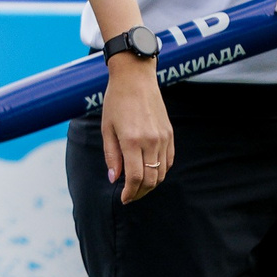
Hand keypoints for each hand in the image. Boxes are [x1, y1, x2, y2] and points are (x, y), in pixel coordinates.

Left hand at [100, 53, 174, 203]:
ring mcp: (163, 138)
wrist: (135, 78)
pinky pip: (169, 161)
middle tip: (131, 196)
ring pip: (162, 173)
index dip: (130, 193)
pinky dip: (161, 172)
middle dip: (140, 192)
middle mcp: (150, 141)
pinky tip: (150, 172)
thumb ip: (111, 155)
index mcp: (131, 140)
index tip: (124, 198)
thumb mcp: (107, 128)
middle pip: (150, 180)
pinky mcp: (170, 134)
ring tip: (139, 186)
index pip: (135, 178)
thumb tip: (114, 179)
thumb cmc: (116, 101)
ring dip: (151, 184)